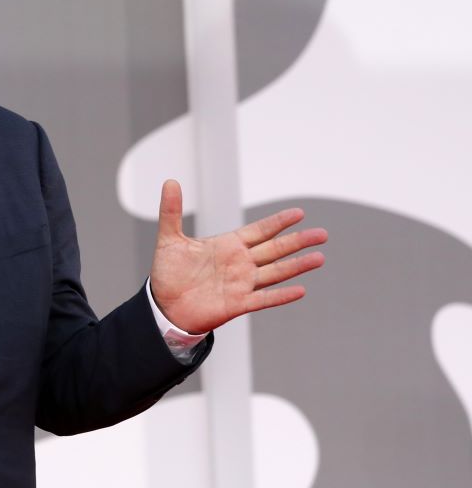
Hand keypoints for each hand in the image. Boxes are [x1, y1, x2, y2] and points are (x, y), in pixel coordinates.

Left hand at [149, 180, 326, 334]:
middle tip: (323, 233)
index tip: (299, 213)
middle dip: (297, 241)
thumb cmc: (168, 272)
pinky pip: (263, 299)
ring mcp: (241, 284)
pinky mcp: (237, 304)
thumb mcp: (169, 239)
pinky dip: (280, 296)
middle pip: (274, 249)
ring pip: (275, 272)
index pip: (259, 231)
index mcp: (228, 245)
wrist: (164, 305)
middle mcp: (240, 263)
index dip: (278, 222)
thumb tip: (170, 182)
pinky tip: (299, 290)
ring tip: (319, 257)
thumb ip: (171, 211)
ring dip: (297, 266)